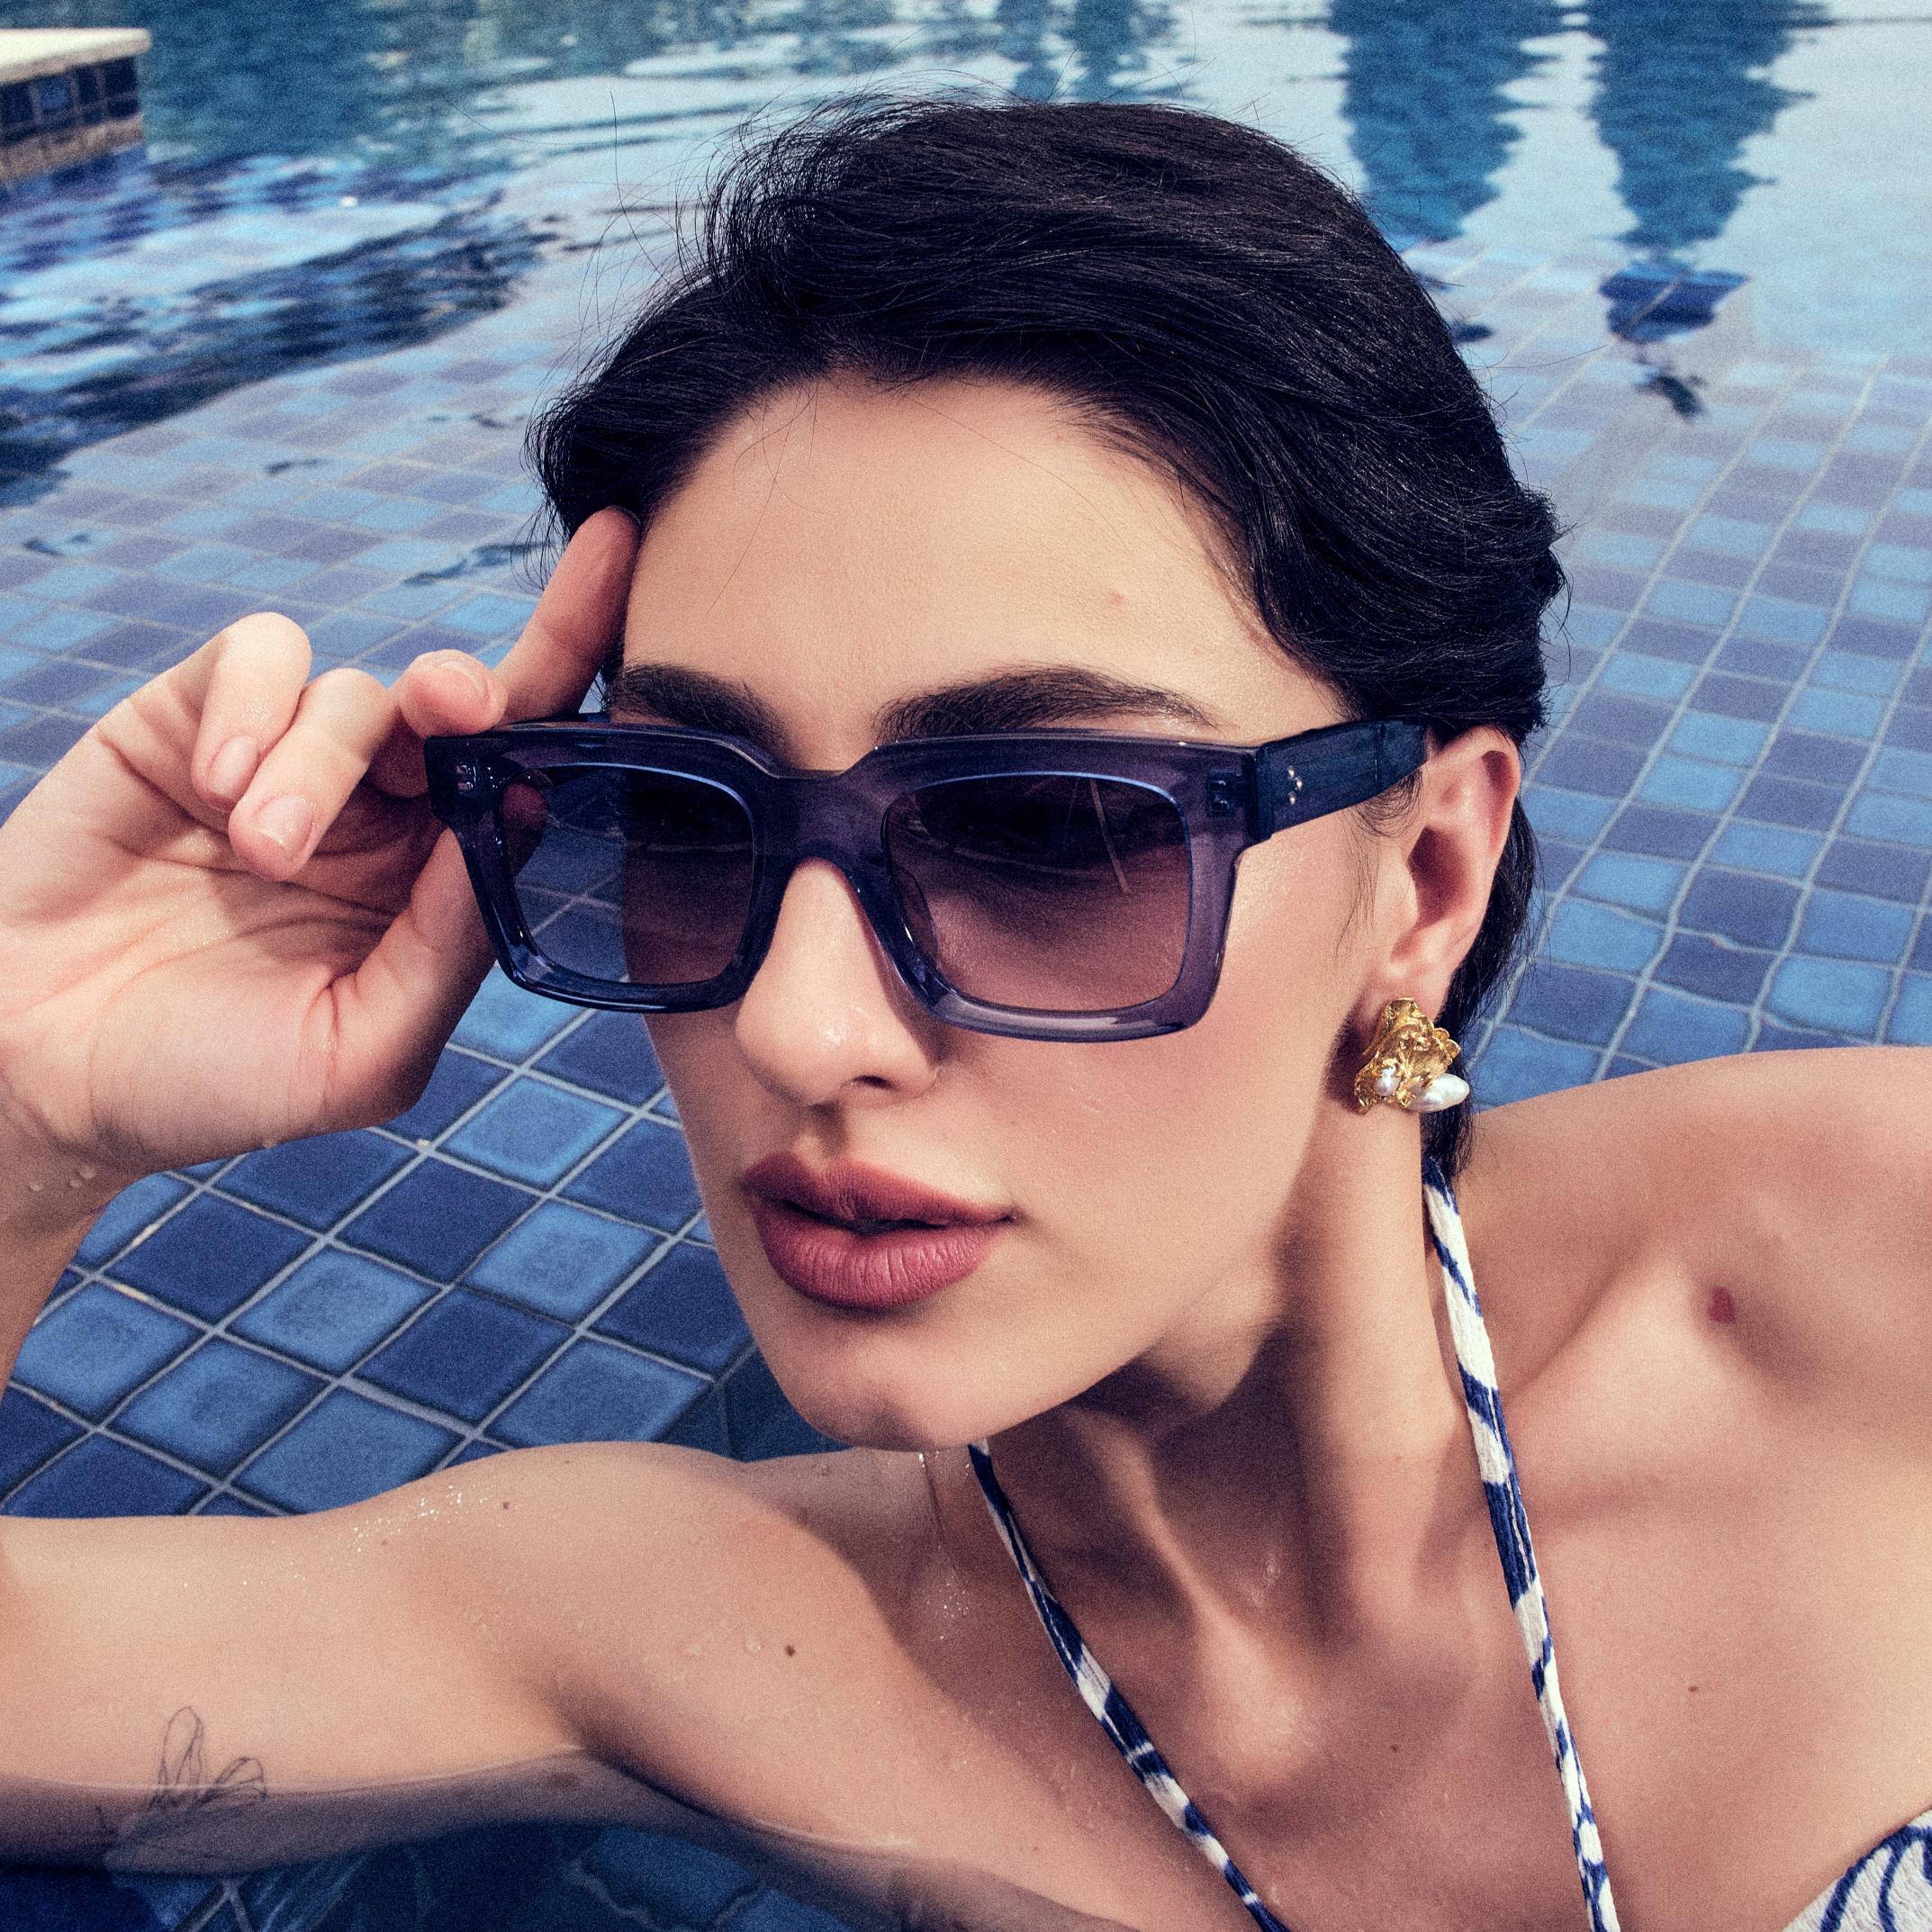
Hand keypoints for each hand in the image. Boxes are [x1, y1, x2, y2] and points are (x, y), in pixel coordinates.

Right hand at [0, 508, 639, 1187]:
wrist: (36, 1074)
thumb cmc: (212, 1079)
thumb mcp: (361, 1047)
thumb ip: (451, 942)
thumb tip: (527, 813)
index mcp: (440, 883)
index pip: (532, 768)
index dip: (580, 667)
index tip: (623, 560)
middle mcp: (383, 814)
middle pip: (466, 705)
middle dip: (477, 691)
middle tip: (453, 707)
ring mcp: (290, 761)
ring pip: (359, 695)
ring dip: (320, 762)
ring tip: (260, 850)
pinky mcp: (194, 721)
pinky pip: (258, 655)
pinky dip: (253, 704)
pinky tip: (216, 781)